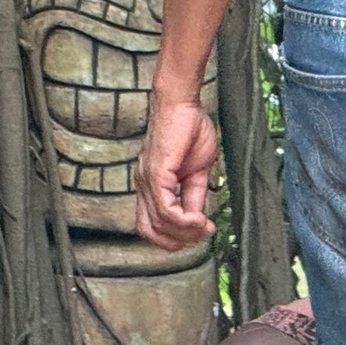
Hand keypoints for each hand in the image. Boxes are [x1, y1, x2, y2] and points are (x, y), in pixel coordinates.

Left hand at [135, 98, 217, 250]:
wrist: (181, 103)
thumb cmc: (188, 127)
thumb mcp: (197, 168)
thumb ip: (194, 192)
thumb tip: (198, 215)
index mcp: (152, 185)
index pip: (153, 224)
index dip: (177, 235)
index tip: (201, 231)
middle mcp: (143, 186)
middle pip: (150, 231)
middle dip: (178, 240)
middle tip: (201, 234)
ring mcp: (147, 181)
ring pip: (156, 224)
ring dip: (182, 233)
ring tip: (202, 228)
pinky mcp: (155, 174)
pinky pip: (165, 209)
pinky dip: (183, 220)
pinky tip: (198, 218)